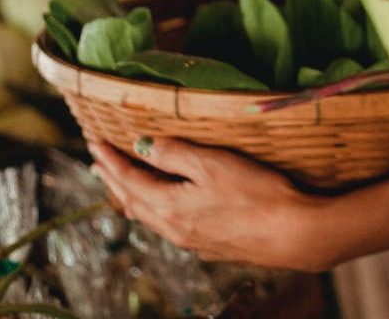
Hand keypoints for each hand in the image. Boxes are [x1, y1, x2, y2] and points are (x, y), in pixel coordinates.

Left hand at [87, 135, 328, 269]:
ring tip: (122, 186)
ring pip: (150, 217)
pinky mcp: (211, 246)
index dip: (111, 160)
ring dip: (132, 197)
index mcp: (169, 206)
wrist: (294, 234)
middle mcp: (174, 228)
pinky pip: (169, 227)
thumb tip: (142, 145)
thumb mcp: (213, 164)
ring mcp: (192, 241)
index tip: (94, 142)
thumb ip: (175, 154)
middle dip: (113, 180)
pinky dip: (155, 210)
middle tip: (98, 163)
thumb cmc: (258, 195)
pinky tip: (164, 209)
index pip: (129, 179)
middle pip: (133, 201)